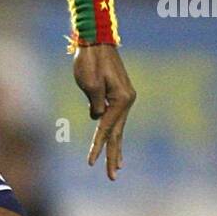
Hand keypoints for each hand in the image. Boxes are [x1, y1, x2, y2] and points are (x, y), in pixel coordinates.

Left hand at [73, 45, 136, 179]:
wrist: (96, 39)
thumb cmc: (89, 60)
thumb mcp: (89, 84)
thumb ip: (95, 105)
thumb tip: (97, 118)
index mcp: (122, 99)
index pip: (106, 129)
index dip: (97, 147)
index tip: (90, 163)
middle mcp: (127, 100)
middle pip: (117, 134)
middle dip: (113, 156)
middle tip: (112, 177)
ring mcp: (124, 97)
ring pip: (117, 128)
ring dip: (115, 147)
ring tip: (116, 168)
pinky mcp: (118, 94)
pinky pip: (114, 118)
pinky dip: (111, 132)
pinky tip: (110, 143)